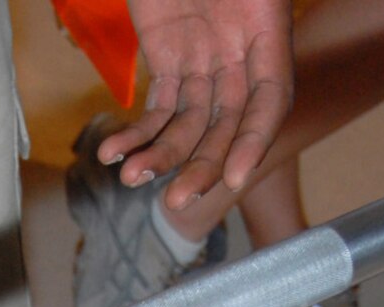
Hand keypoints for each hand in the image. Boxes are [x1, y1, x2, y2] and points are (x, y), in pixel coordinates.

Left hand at [101, 0, 293, 210]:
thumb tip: (201, 58)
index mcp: (265, 29)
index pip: (269, 98)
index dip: (254, 138)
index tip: (235, 174)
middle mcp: (239, 54)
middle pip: (227, 124)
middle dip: (202, 164)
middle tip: (176, 200)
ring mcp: (203, 60)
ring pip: (189, 125)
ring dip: (162, 157)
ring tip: (131, 177)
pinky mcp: (168, 60)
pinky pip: (157, 108)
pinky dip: (137, 134)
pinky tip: (115, 154)